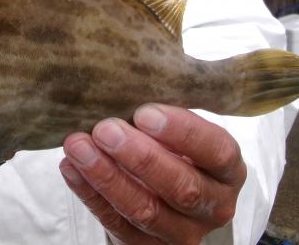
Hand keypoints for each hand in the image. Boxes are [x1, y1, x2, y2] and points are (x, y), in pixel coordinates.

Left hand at [60, 104, 245, 244]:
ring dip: (107, 176)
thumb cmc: (170, 146)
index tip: (144, 112)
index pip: (216, 151)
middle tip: (104, 129)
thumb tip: (134, 70)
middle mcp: (214, 205)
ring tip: (77, 145)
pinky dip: (91, 195)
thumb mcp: (181, 127)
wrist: (161, 194)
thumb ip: (170, 107)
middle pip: (181, 186)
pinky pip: (118, 225)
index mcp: (228, 169)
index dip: (182, 132)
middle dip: (139, 156)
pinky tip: (71, 168)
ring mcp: (183, 233)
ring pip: (146, 210)